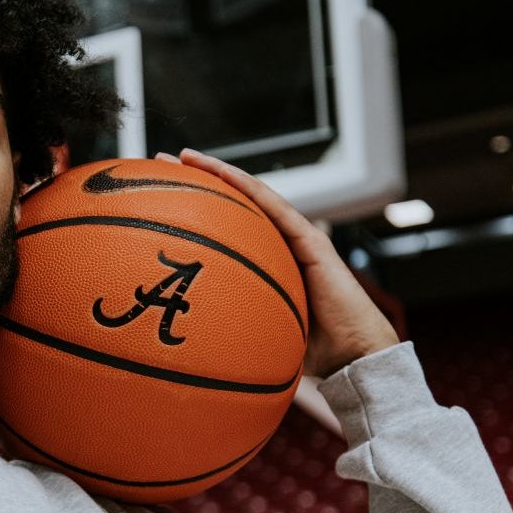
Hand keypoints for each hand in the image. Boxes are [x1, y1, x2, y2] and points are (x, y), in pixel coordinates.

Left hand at [157, 148, 399, 379]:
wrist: (352, 356)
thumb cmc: (309, 352)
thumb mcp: (257, 332)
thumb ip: (230, 326)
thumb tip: (186, 345)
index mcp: (267, 260)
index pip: (227, 225)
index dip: (196, 207)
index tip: (160, 194)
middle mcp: (280, 243)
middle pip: (234, 203)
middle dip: (198, 180)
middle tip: (160, 163)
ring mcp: (297, 238)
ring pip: (252, 195)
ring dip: (219, 172)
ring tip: (185, 157)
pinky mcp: (311, 242)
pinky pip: (275, 207)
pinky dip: (248, 186)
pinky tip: (223, 172)